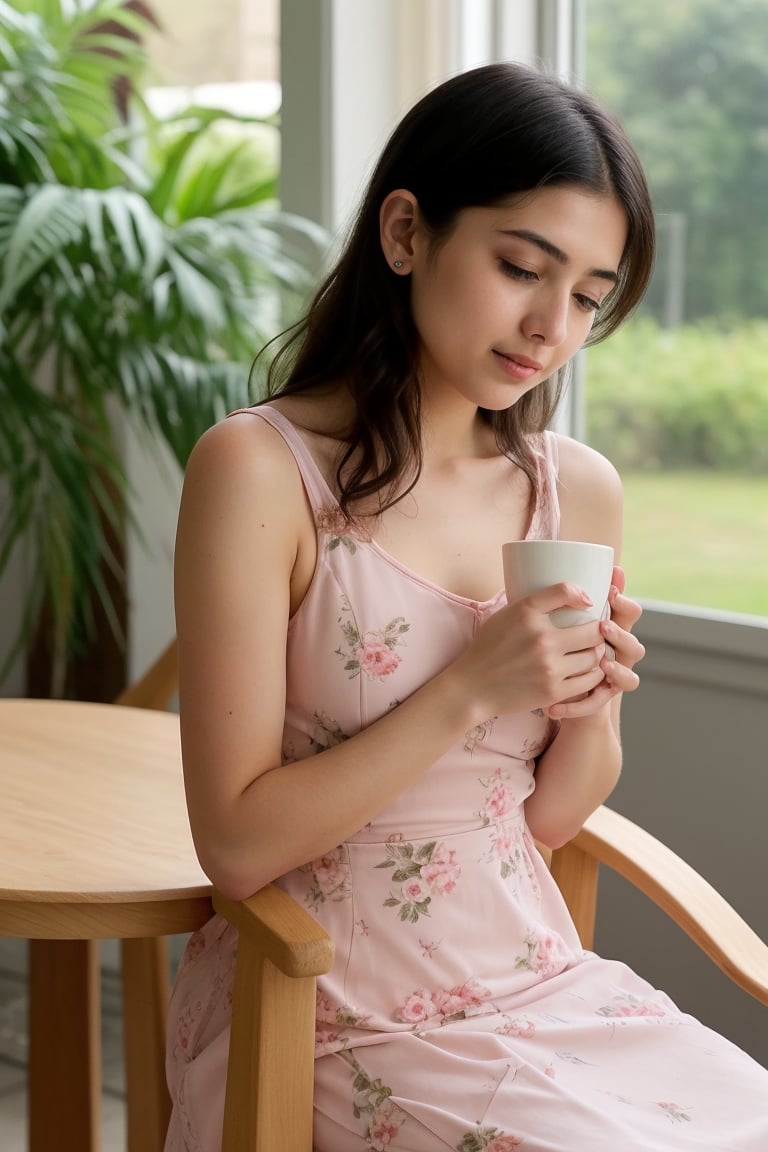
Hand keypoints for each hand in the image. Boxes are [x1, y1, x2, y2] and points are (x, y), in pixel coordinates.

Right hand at [456, 582, 610, 717]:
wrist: (473, 687)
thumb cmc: (489, 648)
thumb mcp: (505, 615)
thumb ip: (535, 603)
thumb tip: (571, 594)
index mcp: (526, 613)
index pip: (566, 591)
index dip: (585, 596)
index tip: (588, 602)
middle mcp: (541, 638)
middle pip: (593, 629)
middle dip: (600, 630)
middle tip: (597, 632)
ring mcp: (549, 667)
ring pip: (594, 656)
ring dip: (598, 653)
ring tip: (593, 651)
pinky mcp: (553, 691)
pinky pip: (588, 680)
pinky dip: (593, 675)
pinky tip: (588, 671)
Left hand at [543, 566, 644, 719]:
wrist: (550, 688)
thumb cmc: (554, 647)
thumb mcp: (556, 621)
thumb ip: (561, 597)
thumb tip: (552, 564)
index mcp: (611, 630)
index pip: (630, 613)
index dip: (625, 602)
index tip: (611, 591)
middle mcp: (617, 655)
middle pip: (635, 645)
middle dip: (622, 635)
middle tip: (603, 625)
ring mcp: (612, 681)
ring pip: (630, 678)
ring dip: (618, 671)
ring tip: (602, 666)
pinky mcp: (598, 702)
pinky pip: (597, 705)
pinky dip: (577, 706)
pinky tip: (556, 707)